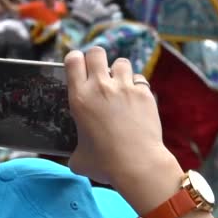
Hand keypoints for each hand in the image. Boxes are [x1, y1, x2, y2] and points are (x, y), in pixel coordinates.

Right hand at [65, 48, 174, 185]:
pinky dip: (137, 86)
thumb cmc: (105, 164)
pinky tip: (136, 99)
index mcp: (80, 97)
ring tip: (120, 86)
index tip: (78, 67)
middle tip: (99, 73)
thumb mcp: (78, 158)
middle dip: (96, 59)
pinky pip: (139, 79)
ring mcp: (124, 88)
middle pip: (96, 52)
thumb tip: (77, 154)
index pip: (73, 60)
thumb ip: (75, 149)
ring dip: (119, 71)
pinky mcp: (144, 93)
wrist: (137, 165)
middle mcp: (101, 87)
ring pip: (121, 62)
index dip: (75, 60)